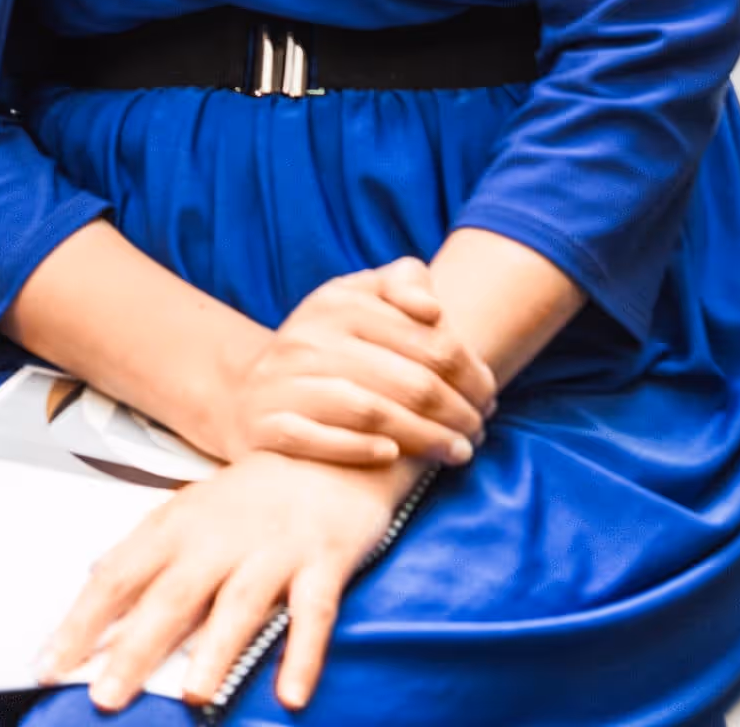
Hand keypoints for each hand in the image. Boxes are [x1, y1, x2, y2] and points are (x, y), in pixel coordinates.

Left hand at [39, 448, 420, 712]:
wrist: (325, 447)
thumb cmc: (248, 495)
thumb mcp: (187, 512)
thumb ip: (149, 553)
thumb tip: (95, 583)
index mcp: (174, 527)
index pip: (116, 578)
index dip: (81, 623)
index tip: (48, 665)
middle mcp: (217, 539)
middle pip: (169, 598)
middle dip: (135, 649)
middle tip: (105, 696)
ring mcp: (271, 550)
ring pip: (238, 604)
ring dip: (215, 651)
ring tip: (193, 694)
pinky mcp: (322, 562)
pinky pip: (313, 615)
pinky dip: (304, 654)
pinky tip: (291, 694)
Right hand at [220, 258, 495, 469]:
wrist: (250, 393)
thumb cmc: (326, 348)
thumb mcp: (354, 299)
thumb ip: (400, 284)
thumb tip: (432, 308)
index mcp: (336, 303)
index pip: (429, 341)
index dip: (472, 373)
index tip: (488, 396)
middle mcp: (307, 338)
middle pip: (410, 382)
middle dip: (459, 411)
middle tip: (479, 429)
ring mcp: (282, 382)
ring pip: (372, 412)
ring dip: (427, 438)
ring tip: (458, 452)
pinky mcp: (266, 424)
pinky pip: (317, 439)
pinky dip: (358, 448)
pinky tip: (392, 456)